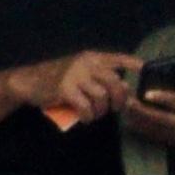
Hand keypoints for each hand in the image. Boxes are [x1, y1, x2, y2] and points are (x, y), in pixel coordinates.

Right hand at [16, 50, 133, 126]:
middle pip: (116, 82)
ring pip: (102, 97)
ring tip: (93, 113)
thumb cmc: (58, 79)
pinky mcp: (65, 89)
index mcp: (91, 57)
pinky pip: (86, 107)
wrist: (30, 82)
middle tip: (114, 109)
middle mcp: (86, 63)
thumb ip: (101, 79)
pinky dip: (87, 116)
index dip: (133, 63)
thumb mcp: (81, 73)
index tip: (145, 69)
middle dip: (119, 100)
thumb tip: (126, 89)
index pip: (118, 58)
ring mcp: (75, 75)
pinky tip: (83, 117)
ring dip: (101, 111)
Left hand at [121, 76, 174, 145]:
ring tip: (124, 110)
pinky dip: (143, 130)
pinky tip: (130, 121)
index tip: (147, 93)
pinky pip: (158, 137)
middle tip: (128, 102)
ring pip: (158, 130)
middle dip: (144, 112)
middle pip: (164, 119)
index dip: (163, 98)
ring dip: (140, 121)